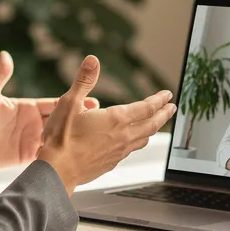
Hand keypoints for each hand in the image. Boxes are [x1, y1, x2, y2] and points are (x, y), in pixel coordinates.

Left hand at [0, 51, 97, 168]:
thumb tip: (5, 55)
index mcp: (28, 107)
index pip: (55, 103)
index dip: (73, 101)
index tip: (90, 99)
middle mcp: (34, 123)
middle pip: (62, 120)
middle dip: (80, 120)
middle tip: (101, 119)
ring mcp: (32, 140)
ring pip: (59, 138)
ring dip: (74, 138)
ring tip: (94, 139)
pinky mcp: (28, 156)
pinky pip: (48, 155)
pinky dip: (61, 155)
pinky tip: (76, 156)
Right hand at [37, 56, 175, 193]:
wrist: (57, 170)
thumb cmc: (61, 138)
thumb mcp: (69, 102)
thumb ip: (84, 80)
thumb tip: (93, 60)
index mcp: (116, 119)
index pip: (146, 108)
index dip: (159, 100)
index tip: (167, 95)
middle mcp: (122, 136)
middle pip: (152, 124)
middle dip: (164, 114)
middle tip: (172, 108)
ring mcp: (119, 152)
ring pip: (144, 139)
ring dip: (152, 129)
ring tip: (155, 124)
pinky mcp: (111, 163)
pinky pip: (130, 151)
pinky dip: (137, 142)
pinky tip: (131, 142)